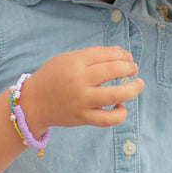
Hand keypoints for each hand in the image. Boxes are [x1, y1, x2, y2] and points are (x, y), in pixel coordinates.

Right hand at [21, 46, 143, 134]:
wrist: (32, 103)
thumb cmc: (53, 77)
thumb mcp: (67, 60)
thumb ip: (92, 56)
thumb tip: (121, 53)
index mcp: (74, 62)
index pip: (106, 54)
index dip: (122, 54)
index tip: (128, 57)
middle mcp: (78, 80)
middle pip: (113, 71)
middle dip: (129, 68)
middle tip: (134, 69)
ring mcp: (81, 100)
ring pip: (115, 95)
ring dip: (132, 89)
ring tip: (139, 84)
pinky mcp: (82, 118)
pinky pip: (107, 119)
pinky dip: (119, 114)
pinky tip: (121, 107)